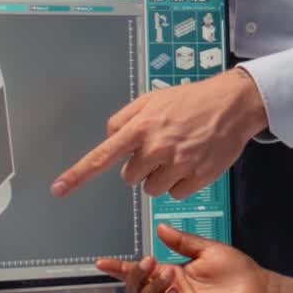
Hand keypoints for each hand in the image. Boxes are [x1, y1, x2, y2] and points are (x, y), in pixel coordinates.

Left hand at [50, 67, 267, 198]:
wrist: (233, 104)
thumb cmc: (192, 100)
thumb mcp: (154, 98)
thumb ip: (126, 118)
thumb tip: (110, 137)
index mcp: (141, 127)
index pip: (103, 155)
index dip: (78, 174)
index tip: (59, 189)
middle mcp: (157, 147)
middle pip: (130, 177)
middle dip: (141, 166)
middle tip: (162, 147)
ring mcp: (178, 164)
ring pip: (152, 189)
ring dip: (161, 176)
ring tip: (179, 153)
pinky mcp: (198, 178)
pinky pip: (175, 194)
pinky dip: (181, 182)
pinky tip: (193, 162)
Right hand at [97, 223, 292, 292]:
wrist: (260, 292)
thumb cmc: (239, 273)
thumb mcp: (207, 249)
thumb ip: (182, 241)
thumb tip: (160, 228)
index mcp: (173, 273)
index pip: (140, 272)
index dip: (120, 268)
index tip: (103, 262)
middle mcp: (171, 292)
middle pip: (137, 289)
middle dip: (135, 275)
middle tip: (148, 262)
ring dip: (151, 289)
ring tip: (167, 275)